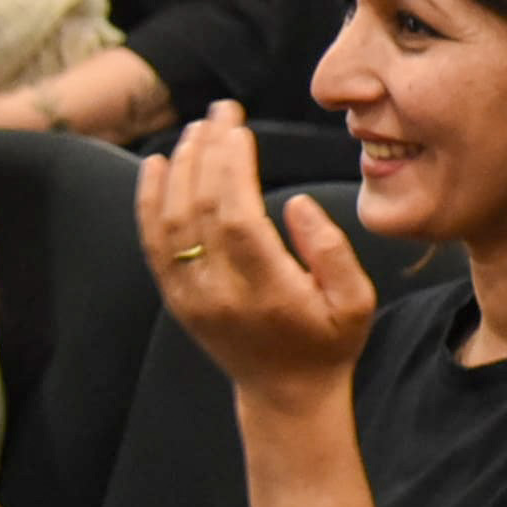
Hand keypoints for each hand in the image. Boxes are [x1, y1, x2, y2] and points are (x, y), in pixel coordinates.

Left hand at [139, 109, 380, 399]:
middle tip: (220, 112)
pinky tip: (157, 165)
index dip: (233, 168)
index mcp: (267, 291)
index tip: (240, 128)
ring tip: (196, 130)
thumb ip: (331, 251)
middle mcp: (219, 293)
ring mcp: (190, 296)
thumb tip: (293, 203)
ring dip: (179, 167)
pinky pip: (152, 241)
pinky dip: (149, 199)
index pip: (237, 216)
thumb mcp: (357, 302)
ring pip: (170, 220)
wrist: (285, 394)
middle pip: (199, 209)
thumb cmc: (329, 343)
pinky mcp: (175, 297)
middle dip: (207, 152)